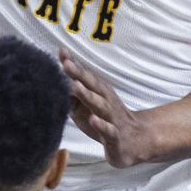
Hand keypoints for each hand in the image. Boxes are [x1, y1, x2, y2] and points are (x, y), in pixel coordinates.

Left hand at [60, 51, 153, 167]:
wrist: (137, 139)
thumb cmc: (106, 118)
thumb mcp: (89, 103)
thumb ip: (73, 92)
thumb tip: (54, 80)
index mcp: (98, 91)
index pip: (84, 75)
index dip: (73, 63)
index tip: (62, 52)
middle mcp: (105, 100)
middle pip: (91, 84)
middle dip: (78, 73)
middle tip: (65, 64)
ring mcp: (111, 116)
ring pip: (99, 104)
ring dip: (88, 95)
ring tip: (76, 86)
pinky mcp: (114, 136)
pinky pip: (108, 129)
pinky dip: (101, 124)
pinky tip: (93, 120)